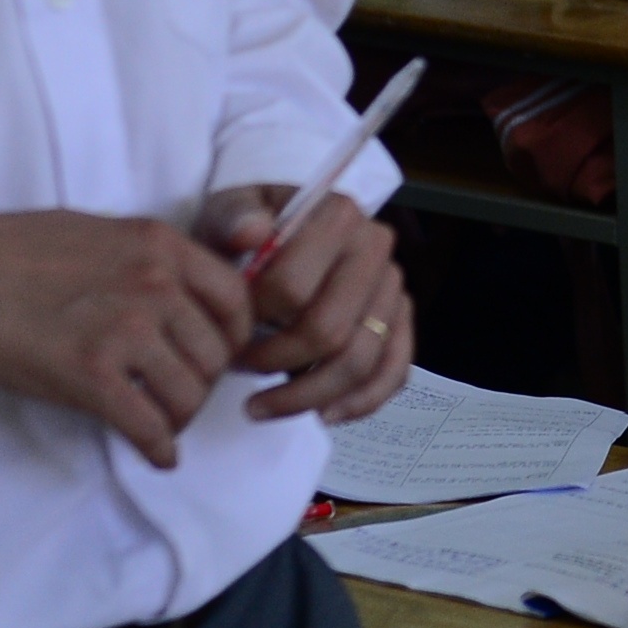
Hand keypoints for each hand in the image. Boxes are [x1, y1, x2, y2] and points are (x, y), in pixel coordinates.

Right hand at [0, 211, 254, 466]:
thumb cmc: (16, 252)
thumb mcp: (101, 233)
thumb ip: (149, 259)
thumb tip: (183, 293)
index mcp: (160, 245)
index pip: (235, 299)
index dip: (233, 336)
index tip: (218, 354)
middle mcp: (154, 284)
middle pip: (216, 353)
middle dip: (203, 381)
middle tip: (181, 394)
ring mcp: (124, 329)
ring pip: (189, 394)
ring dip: (180, 416)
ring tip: (163, 421)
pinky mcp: (92, 375)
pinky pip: (149, 425)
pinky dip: (158, 448)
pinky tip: (157, 455)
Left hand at [194, 187, 413, 424]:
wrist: (276, 234)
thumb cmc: (248, 230)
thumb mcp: (226, 212)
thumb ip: (232, 218)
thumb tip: (252, 232)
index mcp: (338, 214)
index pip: (292, 288)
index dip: (252, 321)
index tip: (228, 329)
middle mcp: (375, 247)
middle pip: (329, 331)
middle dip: (276, 362)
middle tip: (240, 368)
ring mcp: (392, 288)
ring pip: (360, 361)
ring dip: (307, 395)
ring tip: (263, 406)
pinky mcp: (401, 321)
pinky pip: (393, 373)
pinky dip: (360, 403)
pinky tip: (322, 415)